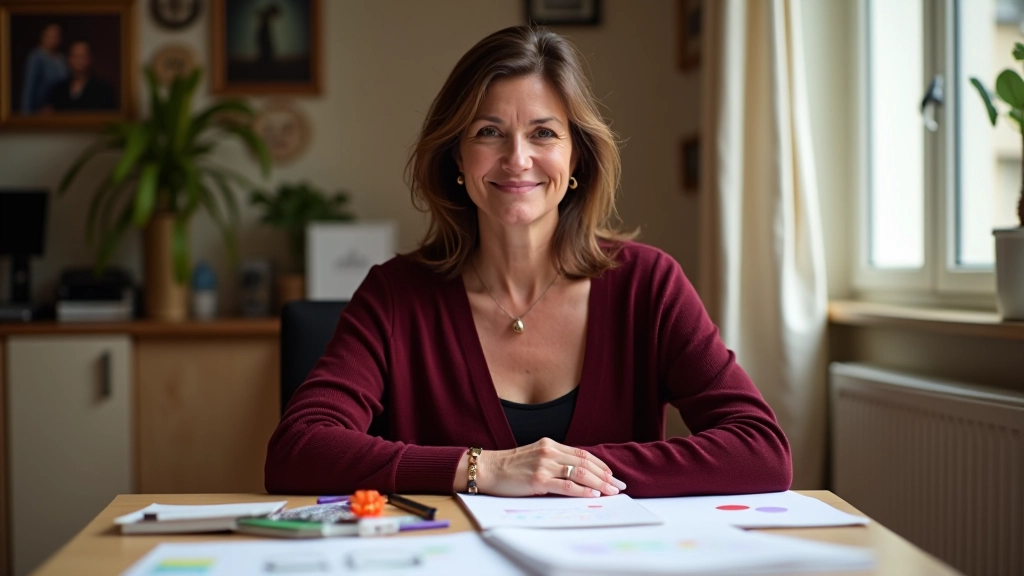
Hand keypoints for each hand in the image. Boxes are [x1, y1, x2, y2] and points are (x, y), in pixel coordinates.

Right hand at [476, 438, 626, 496]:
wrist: (487, 469)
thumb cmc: (510, 467)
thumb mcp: (535, 457)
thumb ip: (554, 461)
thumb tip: (577, 476)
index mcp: (550, 444)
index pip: (583, 454)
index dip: (601, 465)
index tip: (612, 475)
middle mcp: (550, 452)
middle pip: (586, 463)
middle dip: (606, 476)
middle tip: (619, 486)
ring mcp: (544, 465)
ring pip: (580, 473)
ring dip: (599, 484)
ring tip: (611, 492)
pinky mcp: (538, 479)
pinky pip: (566, 486)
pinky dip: (582, 491)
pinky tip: (593, 495)